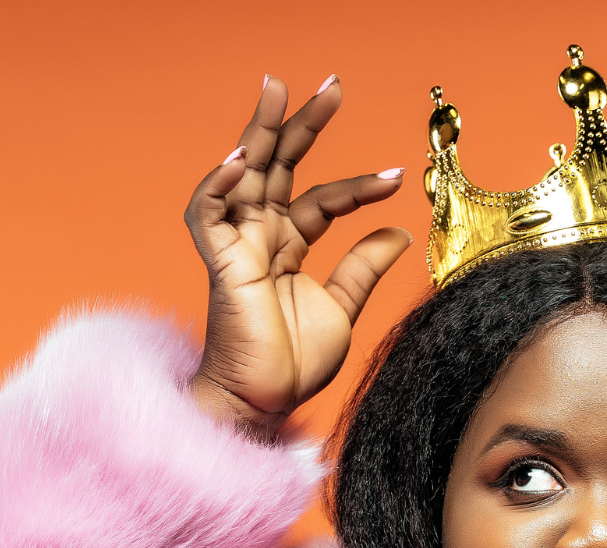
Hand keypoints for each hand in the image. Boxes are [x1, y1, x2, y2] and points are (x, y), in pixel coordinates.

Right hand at [184, 74, 410, 432]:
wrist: (266, 401)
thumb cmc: (293, 363)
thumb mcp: (342, 307)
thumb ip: (363, 266)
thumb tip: (398, 231)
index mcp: (289, 248)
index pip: (322, 200)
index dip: (357, 186)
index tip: (395, 178)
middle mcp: (263, 239)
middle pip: (280, 168)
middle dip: (302, 126)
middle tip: (332, 87)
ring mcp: (239, 247)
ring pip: (243, 175)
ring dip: (258, 132)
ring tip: (278, 89)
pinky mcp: (221, 264)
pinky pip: (207, 213)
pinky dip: (218, 184)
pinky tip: (242, 160)